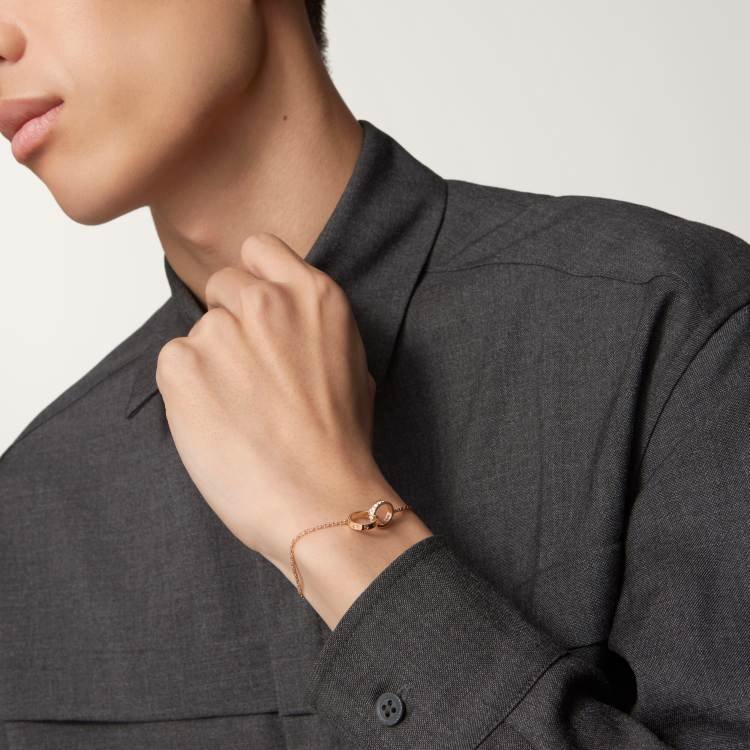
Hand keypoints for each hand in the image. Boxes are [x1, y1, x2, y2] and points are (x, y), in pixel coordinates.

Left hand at [155, 233, 391, 570]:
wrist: (320, 500)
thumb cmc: (340, 444)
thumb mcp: (352, 363)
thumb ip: (311, 324)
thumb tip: (283, 320)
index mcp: (313, 295)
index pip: (259, 249)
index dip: (255, 279)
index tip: (257, 311)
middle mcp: (266, 301)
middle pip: (222, 286)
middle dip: (231, 322)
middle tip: (248, 374)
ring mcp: (222, 331)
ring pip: (198, 331)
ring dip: (210, 363)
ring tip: (238, 411)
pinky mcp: (182, 366)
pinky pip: (172, 362)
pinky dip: (186, 390)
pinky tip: (217, 422)